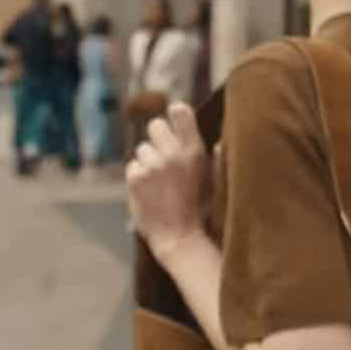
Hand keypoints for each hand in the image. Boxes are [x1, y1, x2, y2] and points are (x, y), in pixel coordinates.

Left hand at [126, 103, 208, 262]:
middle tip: (165, 157)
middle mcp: (172, 154)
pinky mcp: (135, 178)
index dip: (176, 115)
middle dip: (159, 139)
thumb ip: (214, 159)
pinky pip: (133, 167)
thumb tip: (217, 141)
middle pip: (155, 125)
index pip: (179, 110)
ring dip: (148, 161)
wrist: (180, 239)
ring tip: (160, 182)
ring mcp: (151, 166)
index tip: (176, 122)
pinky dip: (138, 177)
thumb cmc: (201, 211)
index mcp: (194, 150)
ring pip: (142, 149)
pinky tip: (150, 192)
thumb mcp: (214, 183)